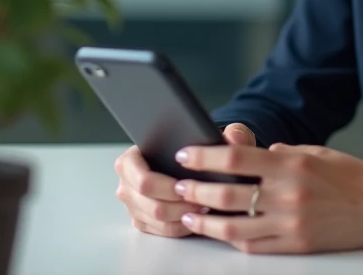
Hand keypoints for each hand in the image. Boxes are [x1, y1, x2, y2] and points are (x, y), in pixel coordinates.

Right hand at [115, 123, 256, 236]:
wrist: (192, 163)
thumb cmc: (197, 149)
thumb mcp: (216, 138)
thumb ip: (229, 133)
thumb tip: (235, 135)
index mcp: (131, 159)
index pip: (143, 179)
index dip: (167, 186)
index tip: (189, 186)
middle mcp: (127, 183)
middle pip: (150, 204)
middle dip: (179, 204)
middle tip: (202, 200)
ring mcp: (134, 204)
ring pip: (157, 220)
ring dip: (182, 216)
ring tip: (203, 207)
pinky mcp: (143, 221)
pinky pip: (161, 231)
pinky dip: (181, 226)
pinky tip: (197, 217)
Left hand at [171, 142, 362, 253]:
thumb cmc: (351, 177)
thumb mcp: (315, 152)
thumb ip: (280, 153)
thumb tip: (250, 151)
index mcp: (291, 164)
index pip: (237, 159)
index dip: (205, 157)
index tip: (185, 155)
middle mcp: (288, 195)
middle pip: (228, 194)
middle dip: (196, 191)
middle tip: (178, 187)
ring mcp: (291, 224)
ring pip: (235, 226)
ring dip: (206, 222)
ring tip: (189, 217)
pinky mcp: (297, 246)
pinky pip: (255, 246)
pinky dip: (234, 239)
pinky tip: (221, 233)